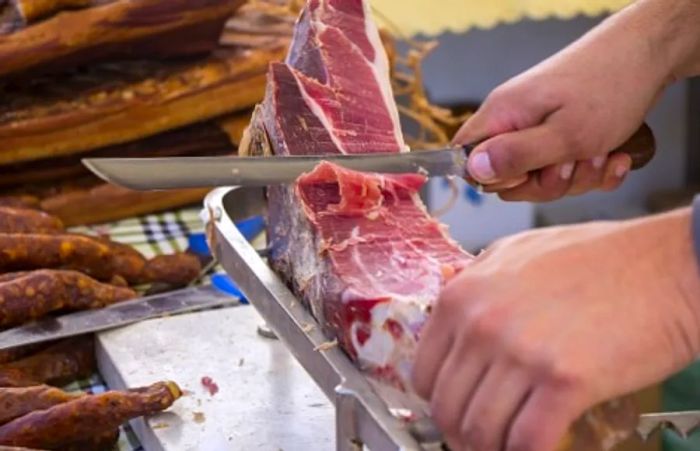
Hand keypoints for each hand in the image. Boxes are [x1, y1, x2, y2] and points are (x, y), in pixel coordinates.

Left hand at [412, 208, 699, 450]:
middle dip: (464, 432)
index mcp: (461, 297)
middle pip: (448, 409)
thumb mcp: (514, 253)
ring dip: (494, 447)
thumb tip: (451, 321)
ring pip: (480, 432)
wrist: (663, 266)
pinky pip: (527, 442)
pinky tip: (540, 446)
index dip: (442, 401)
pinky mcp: (564, 381)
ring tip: (513, 443)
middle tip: (487, 436)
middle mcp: (480, 325)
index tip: (462, 409)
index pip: (424, 375)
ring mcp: (520, 353)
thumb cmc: (594, 257)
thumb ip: (474, 285)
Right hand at [454, 1, 676, 200]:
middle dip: (545, 183)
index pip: (466, 159)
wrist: (651, 55)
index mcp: (502, 116)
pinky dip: (594, 170)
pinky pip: (567, 169)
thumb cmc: (609, 88)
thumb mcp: (564, 135)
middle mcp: (514, 121)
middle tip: (571, 164)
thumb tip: (473, 170)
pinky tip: (615, 157)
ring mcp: (539, 127)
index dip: (493, 179)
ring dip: (577, 176)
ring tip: (602, 153)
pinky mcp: (563, 132)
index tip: (528, 173)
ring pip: (542, 177)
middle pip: (508, 178)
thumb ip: (515, 156)